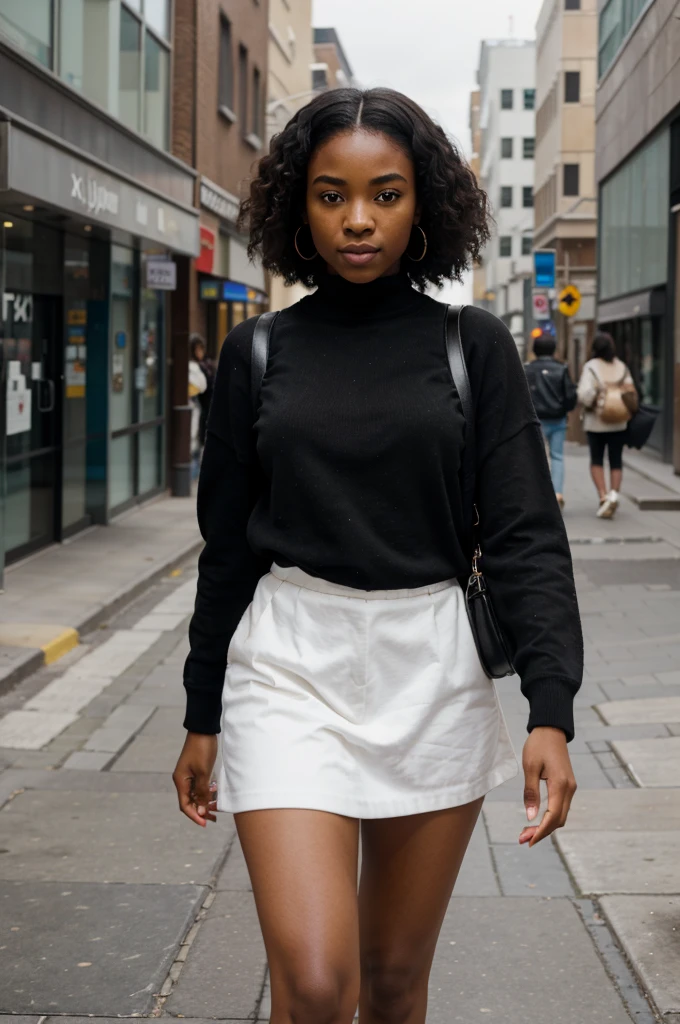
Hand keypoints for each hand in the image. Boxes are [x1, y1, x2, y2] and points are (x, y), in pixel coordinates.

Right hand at [173, 732, 217, 826]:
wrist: (204, 729)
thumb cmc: (202, 749)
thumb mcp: (204, 772)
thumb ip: (202, 792)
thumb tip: (201, 810)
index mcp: (180, 781)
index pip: (185, 805)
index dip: (194, 816)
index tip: (205, 823)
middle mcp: (182, 780)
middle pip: (190, 801)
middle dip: (200, 811)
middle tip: (214, 818)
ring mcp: (189, 775)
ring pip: (195, 794)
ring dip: (204, 802)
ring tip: (216, 808)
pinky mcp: (196, 770)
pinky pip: (199, 786)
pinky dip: (206, 792)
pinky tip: (215, 793)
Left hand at [519, 726, 575, 846]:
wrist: (551, 729)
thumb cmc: (538, 745)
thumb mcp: (530, 767)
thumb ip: (531, 793)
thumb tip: (530, 817)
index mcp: (560, 785)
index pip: (553, 817)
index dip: (541, 832)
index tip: (528, 841)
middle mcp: (569, 789)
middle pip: (558, 820)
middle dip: (542, 832)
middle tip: (523, 839)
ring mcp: (570, 787)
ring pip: (561, 815)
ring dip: (546, 826)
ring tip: (527, 832)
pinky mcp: (567, 785)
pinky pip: (561, 807)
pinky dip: (550, 817)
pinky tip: (538, 820)